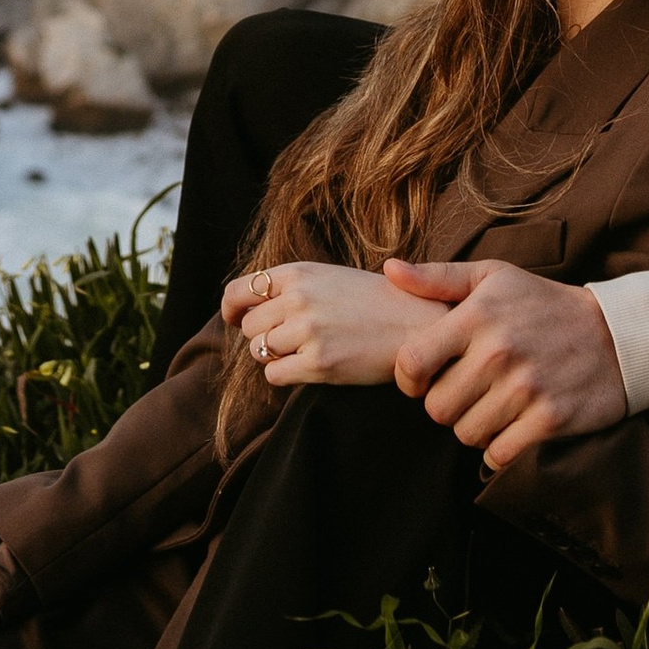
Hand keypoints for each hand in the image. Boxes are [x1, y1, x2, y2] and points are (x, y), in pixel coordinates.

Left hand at [221, 258, 436, 387]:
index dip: (231, 309)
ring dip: (277, 356)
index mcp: (299, 273)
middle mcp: (299, 299)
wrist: (417, 323)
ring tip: (307, 351)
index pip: (238, 291)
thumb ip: (290, 286)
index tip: (234, 320)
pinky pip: (274, 374)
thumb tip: (246, 308)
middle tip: (292, 340)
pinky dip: (285, 375)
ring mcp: (308, 331)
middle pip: (249, 327)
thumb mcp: (329, 277)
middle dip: (264, 336)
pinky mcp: (319, 363)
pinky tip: (309, 367)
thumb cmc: (374, 301)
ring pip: (260, 351)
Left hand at [383, 258, 629, 469]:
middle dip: (446, 405)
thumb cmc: (544, 304)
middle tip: (467, 393)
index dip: (409, 380)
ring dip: (474, 427)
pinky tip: (511, 427)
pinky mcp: (550, 419)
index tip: (424, 380)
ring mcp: (526, 388)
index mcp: (478, 316)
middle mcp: (500, 352)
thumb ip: (438, 278)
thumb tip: (389, 270)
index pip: (411, 363)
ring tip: (492, 406)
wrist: (618, 335)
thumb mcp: (494, 278)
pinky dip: (499, 448)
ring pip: (466, 434)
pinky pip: (499, 453)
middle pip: (437, 408)